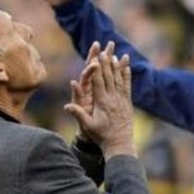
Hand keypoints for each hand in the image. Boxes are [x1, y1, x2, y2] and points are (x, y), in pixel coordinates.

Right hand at [64, 42, 134, 158]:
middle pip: (109, 77)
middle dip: (107, 63)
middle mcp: (113, 99)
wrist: (119, 144)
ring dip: (117, 66)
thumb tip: (67, 106)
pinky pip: (127, 86)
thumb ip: (78, 115)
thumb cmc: (101, 136)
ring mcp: (121, 100)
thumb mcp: (87, 126)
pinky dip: (127, 75)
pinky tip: (127, 67)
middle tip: (106, 50)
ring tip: (116, 55)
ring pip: (119, 79)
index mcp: (102, 102)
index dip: (98, 68)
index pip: (99, 81)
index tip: (97, 56)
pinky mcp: (127, 102)